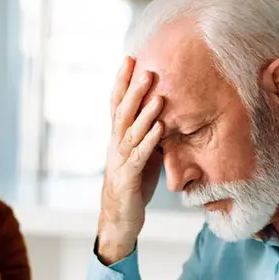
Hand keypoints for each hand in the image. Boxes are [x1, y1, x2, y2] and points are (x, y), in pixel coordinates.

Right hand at [97, 57, 164, 264]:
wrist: (119, 221)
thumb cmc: (133, 187)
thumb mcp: (141, 156)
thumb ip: (147, 136)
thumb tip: (164, 115)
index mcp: (116, 139)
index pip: (116, 105)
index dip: (122, 82)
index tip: (130, 58)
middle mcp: (114, 146)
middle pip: (122, 112)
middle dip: (133, 90)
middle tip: (146, 68)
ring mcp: (119, 162)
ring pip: (130, 132)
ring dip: (144, 112)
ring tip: (157, 94)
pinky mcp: (128, 179)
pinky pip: (139, 156)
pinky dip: (149, 140)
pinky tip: (160, 128)